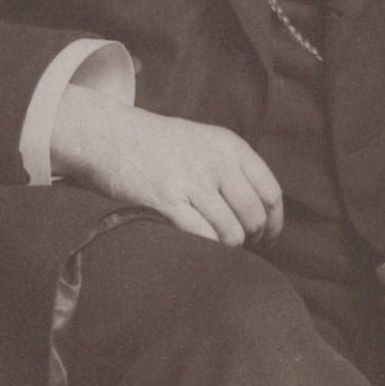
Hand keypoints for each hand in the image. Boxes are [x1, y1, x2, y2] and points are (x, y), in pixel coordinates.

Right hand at [51, 86, 283, 245]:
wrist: (110, 135)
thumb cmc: (159, 144)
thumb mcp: (204, 141)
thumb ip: (233, 168)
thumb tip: (260, 212)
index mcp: (230, 146)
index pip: (270, 192)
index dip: (274, 222)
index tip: (268, 238)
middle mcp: (216, 161)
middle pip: (253, 216)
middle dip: (251, 239)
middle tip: (241, 247)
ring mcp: (191, 181)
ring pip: (230, 232)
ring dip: (228, 248)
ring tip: (218, 249)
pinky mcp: (166, 201)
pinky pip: (202, 237)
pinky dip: (206, 250)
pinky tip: (200, 249)